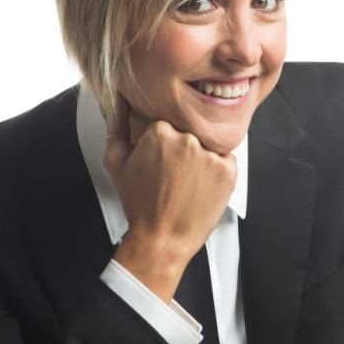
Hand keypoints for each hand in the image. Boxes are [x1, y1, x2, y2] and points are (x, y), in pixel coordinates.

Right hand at [103, 97, 236, 300]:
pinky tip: (201, 186)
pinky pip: (226, 159)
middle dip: (184, 147)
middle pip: (190, 130)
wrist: (162, 239)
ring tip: (187, 181)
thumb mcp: (116, 163)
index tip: (161, 158)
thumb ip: (116, 126)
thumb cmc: (140, 205)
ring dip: (201, 157)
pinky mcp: (228, 170)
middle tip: (174, 173)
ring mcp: (209, 154)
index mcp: (160, 132)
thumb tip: (120, 104)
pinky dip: (217, 170)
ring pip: (209, 144)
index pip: (169, 121)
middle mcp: (187, 139)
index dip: (165, 140)